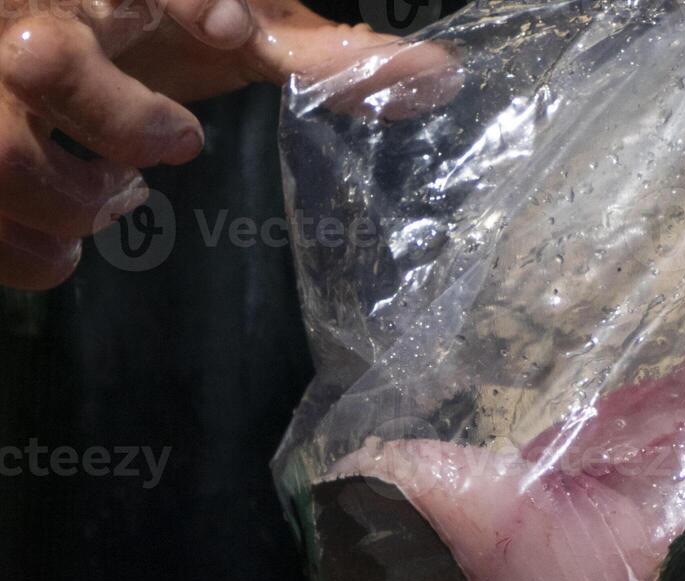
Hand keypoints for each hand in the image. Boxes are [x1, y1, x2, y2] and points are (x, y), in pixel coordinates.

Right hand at [0, 0, 459, 288]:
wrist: (60, 56)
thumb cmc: (164, 38)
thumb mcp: (246, 33)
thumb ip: (328, 59)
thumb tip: (441, 78)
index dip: (184, 0)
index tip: (234, 28)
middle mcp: (37, 25)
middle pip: (47, 63)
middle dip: (118, 118)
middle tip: (178, 145)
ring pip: (4, 153)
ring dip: (72, 198)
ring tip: (118, 200)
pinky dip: (32, 252)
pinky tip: (67, 248)